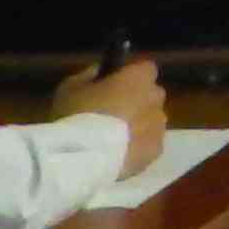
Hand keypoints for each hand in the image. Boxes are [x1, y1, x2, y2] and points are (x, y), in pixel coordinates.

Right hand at [56, 58, 169, 177]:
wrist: (81, 159)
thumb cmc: (75, 116)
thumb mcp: (70, 88)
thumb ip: (88, 75)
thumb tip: (99, 71)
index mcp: (139, 78)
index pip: (145, 69)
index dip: (130, 77)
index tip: (114, 87)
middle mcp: (155, 98)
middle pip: (150, 96)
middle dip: (136, 102)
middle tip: (112, 115)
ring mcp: (159, 126)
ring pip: (151, 121)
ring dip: (138, 125)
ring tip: (112, 140)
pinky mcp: (156, 151)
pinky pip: (149, 144)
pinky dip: (138, 147)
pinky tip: (118, 155)